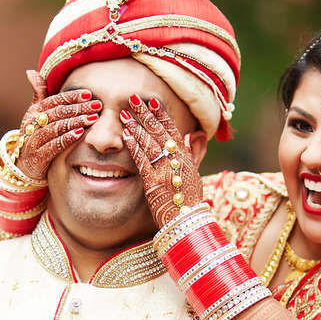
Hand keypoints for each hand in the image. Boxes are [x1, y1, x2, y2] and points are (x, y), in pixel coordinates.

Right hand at [15, 70, 101, 180]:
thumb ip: (38, 95)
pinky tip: (80, 134)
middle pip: (57, 113)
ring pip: (56, 128)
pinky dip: (67, 139)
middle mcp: (32, 125)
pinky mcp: (38, 157)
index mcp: (34, 112)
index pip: (54, 101)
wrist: (22, 165)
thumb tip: (31, 72)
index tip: (89, 94)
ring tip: (92, 118)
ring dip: (75, 122)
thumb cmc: (34, 136)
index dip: (71, 97)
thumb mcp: (35, 115)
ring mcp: (34, 141)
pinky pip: (54, 146)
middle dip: (79, 108)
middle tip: (97, 106)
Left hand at [120, 95, 203, 228]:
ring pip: (148, 143)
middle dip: (145, 114)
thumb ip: (195, 152)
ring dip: (136, 127)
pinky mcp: (153, 182)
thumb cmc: (190, 198)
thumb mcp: (196, 172)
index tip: (152, 101)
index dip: (162, 114)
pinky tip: (125, 136)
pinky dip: (134, 147)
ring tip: (124, 114)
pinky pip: (142, 161)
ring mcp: (164, 170)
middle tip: (133, 99)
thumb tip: (194, 134)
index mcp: (186, 156)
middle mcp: (176, 160)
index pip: (173, 129)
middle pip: (159, 132)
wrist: (186, 220)